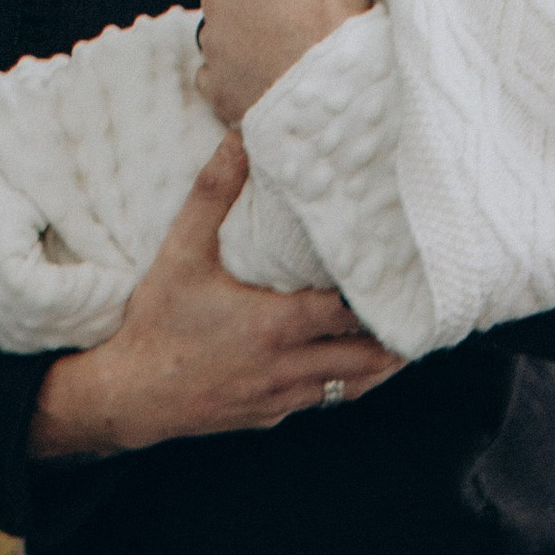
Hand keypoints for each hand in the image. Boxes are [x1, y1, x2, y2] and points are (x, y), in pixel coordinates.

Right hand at [27, 136, 398, 458]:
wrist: (131, 396)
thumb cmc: (156, 324)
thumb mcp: (180, 253)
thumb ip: (213, 195)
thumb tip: (238, 138)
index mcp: (276, 325)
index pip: (348, 311)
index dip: (379, 296)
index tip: (403, 276)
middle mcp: (288, 366)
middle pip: (365, 358)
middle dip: (394, 340)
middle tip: (423, 317)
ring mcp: (281, 396)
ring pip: (349, 387)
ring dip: (375, 366)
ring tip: (400, 344)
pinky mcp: (269, 415)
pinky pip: (318, 400)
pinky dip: (340, 384)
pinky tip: (348, 367)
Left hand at [197, 0, 373, 128]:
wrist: (330, 91)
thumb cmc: (335, 11)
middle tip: (300, 6)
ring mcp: (213, 42)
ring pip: (226, 26)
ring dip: (249, 30)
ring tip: (288, 45)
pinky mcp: (215, 87)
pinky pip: (217, 73)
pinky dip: (236, 74)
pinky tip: (264, 77)